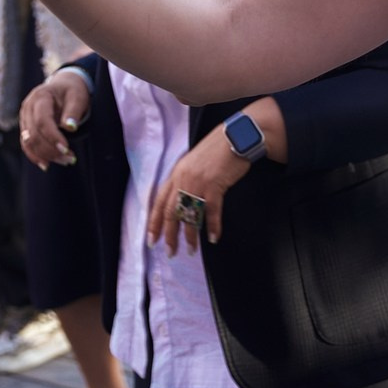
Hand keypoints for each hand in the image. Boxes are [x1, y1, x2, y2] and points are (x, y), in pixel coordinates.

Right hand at [18, 70, 90, 167]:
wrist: (63, 85)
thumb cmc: (72, 91)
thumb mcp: (77, 96)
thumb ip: (73, 111)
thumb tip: (70, 128)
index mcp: (40, 96)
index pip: (42, 121)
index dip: (53, 137)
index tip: (66, 149)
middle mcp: (28, 107)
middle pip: (33, 134)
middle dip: (51, 150)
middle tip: (70, 159)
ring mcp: (24, 117)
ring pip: (28, 142)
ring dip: (45, 155)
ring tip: (65, 161)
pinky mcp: (25, 127)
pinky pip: (26, 144)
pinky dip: (35, 155)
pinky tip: (47, 164)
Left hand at [147, 128, 253, 253]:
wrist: (235, 136)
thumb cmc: (217, 150)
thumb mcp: (193, 163)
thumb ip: (184, 180)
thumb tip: (181, 201)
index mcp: (176, 173)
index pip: (158, 202)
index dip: (154, 223)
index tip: (152, 240)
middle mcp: (183, 179)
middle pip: (171, 213)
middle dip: (170, 235)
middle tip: (171, 252)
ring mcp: (198, 182)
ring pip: (189, 215)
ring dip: (190, 236)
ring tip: (191, 249)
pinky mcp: (215, 185)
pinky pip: (211, 211)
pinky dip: (212, 226)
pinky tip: (213, 237)